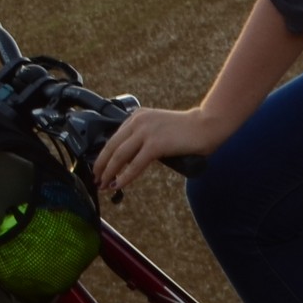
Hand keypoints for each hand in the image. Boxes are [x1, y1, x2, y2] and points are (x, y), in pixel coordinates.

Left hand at [94, 104, 234, 198]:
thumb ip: (143, 139)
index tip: (98, 168)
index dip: (103, 156)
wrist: (207, 125)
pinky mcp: (155, 144)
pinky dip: (125, 177)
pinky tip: (118, 185)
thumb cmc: (187, 130)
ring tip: (103, 185)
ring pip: (119, 156)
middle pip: (111, 147)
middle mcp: (137, 121)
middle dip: (101, 166)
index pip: (113, 138)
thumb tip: (129, 160)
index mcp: (137, 117)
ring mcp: (146, 132)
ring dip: (109, 173)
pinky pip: (135, 164)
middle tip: (96, 179)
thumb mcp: (158, 129)